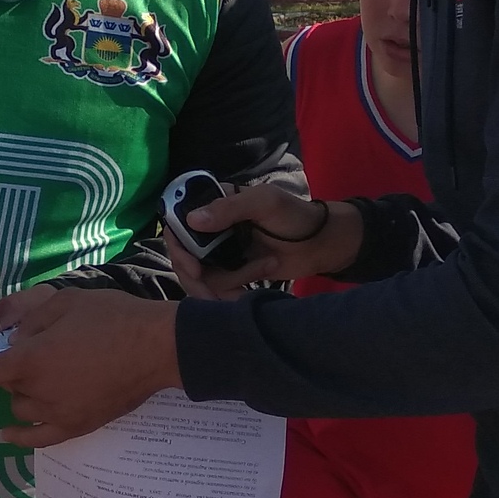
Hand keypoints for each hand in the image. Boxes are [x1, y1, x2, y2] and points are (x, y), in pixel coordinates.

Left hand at [0, 286, 179, 446]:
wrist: (154, 347)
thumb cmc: (111, 318)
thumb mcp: (66, 302)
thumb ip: (31, 320)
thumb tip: (14, 340)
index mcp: (30, 360)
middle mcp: (38, 392)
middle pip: (7, 388)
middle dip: (15, 371)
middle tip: (41, 353)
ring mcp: (57, 414)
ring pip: (21, 410)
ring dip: (25, 394)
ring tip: (46, 378)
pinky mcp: (76, 427)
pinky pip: (38, 440)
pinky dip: (21, 437)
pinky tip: (10, 433)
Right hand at [165, 184, 362, 296]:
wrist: (321, 244)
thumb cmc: (293, 215)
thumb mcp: (264, 204)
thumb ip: (229, 209)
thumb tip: (192, 221)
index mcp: (214, 204)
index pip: (177, 223)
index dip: (177, 247)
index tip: (193, 267)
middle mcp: (210, 229)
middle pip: (183, 257)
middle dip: (199, 277)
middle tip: (215, 291)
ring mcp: (219, 253)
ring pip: (200, 278)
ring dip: (229, 281)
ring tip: (265, 269)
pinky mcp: (231, 273)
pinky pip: (217, 289)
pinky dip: (233, 293)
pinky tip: (254, 289)